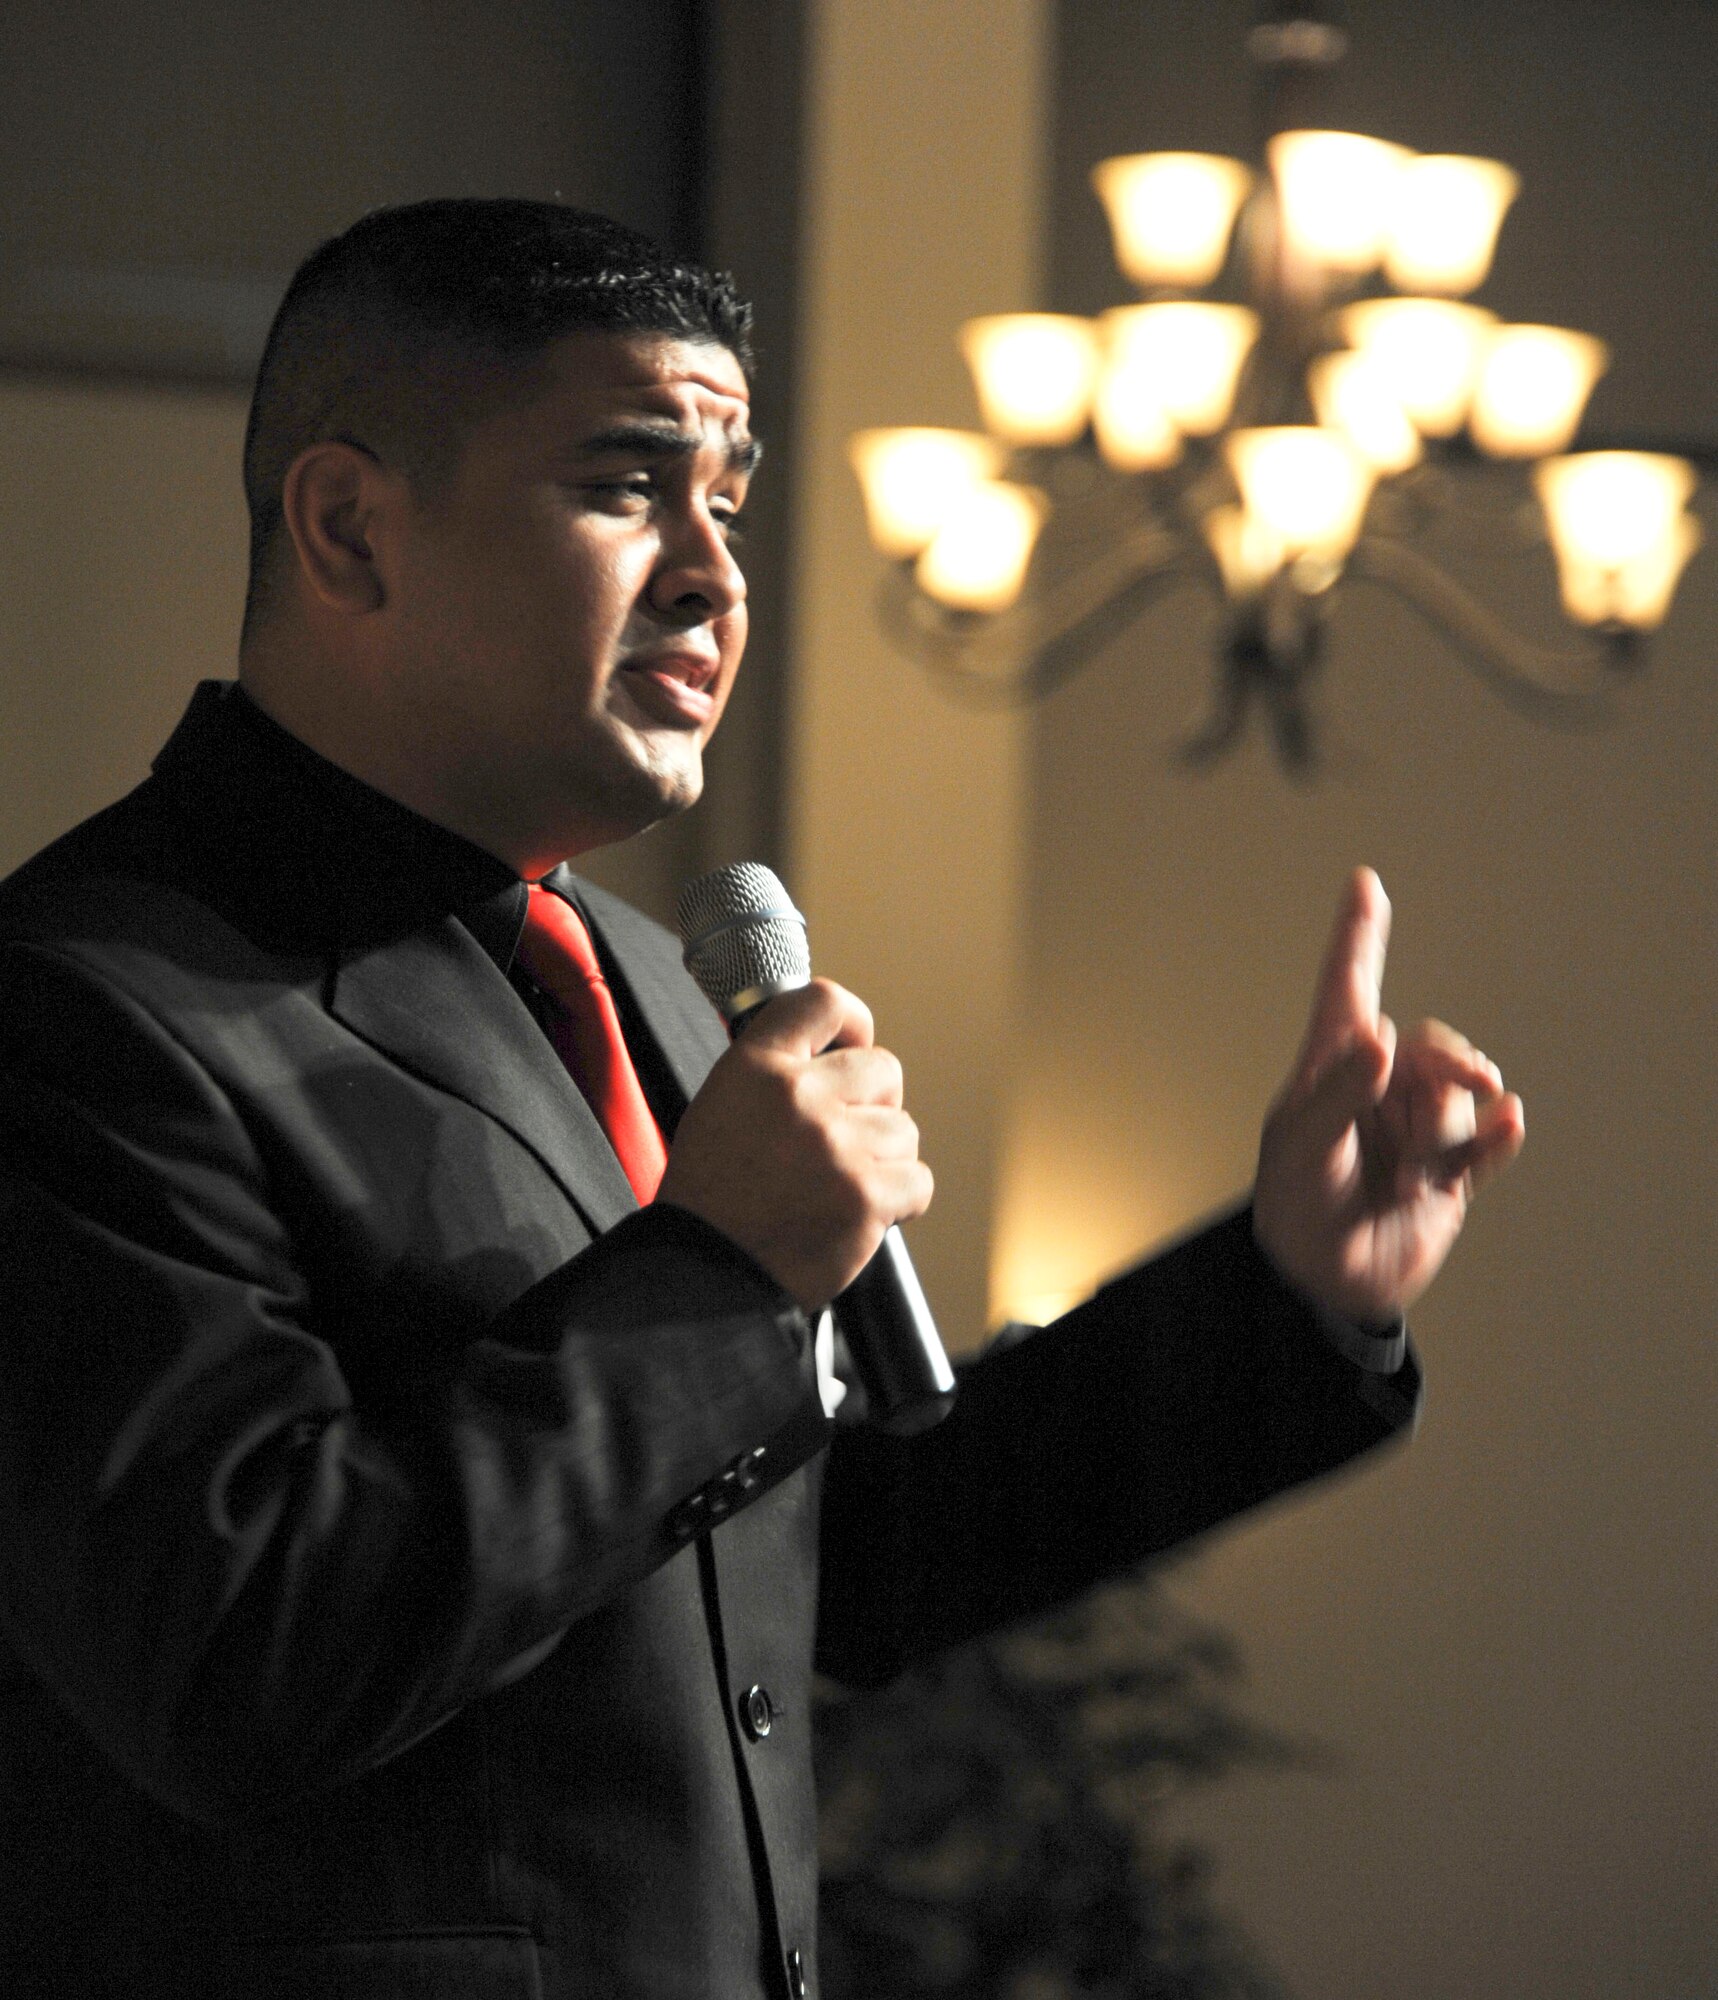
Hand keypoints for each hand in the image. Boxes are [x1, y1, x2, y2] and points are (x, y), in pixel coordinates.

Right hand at [658, 979, 932, 1311]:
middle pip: (884, 1070)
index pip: (825, 1002)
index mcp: (758, 1066)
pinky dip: (899, 1201)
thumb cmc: (712, 1197)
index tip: (854, 1045)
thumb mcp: (723, 1104)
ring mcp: (836, 1146)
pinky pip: (917, 1181)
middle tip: (842, 1142)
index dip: (853, 1022)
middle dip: (874, 1106)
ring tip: (839, 1187)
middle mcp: (799, 1096)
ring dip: (883, 1159)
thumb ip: (776, 1072)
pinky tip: (861, 1214)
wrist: (703, 1271)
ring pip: (904, 1131)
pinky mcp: (865, 1196)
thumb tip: (836, 1053)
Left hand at [1252, 868, 1524, 1325]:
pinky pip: (1485, 1140)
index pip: (1345, 992)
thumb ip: (1337, 1092)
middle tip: (1474, 1076)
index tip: (1364, 883)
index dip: (1357, 938)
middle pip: (1426, 1045)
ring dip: (1452, 1120)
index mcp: (1329, 1072)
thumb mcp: (1301, 1150)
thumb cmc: (1295, 1208)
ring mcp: (1413, 1130)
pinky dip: (1499, 1133)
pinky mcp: (1447, 1174)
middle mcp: (1375, 1092)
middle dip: (1451, 1057)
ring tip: (1422, 1167)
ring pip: (1457, 1094)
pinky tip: (1509, 1124)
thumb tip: (1380, 1035)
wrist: (1326, 1286)